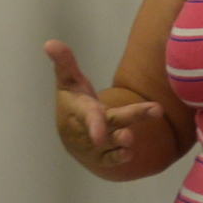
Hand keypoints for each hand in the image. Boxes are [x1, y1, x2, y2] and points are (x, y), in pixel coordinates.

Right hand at [50, 40, 159, 174]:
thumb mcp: (68, 81)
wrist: (69, 133)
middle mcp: (87, 130)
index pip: (89, 116)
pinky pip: (109, 159)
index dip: (95, 125)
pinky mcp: (101, 156)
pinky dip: (118, 157)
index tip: (100, 135)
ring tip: (131, 138)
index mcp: (79, 110)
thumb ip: (65, 62)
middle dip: (131, 117)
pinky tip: (130, 153)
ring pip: (111, 144)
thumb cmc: (72, 102)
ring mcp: (94, 145)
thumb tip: (49, 42)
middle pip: (111, 123)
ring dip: (121, 142)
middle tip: (153, 112)